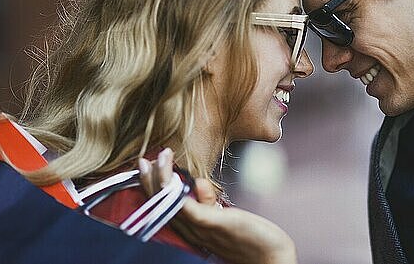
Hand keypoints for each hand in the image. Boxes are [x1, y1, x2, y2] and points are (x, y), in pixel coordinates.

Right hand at [138, 149, 297, 263]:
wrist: (271, 258)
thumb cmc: (250, 237)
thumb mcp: (223, 216)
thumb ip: (208, 202)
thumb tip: (196, 182)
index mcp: (193, 229)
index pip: (164, 208)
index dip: (153, 187)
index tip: (149, 165)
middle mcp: (192, 232)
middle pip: (160, 206)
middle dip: (149, 181)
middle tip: (143, 159)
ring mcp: (201, 229)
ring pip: (168, 205)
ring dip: (160, 180)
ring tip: (157, 159)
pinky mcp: (213, 225)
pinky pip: (186, 209)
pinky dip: (175, 191)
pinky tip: (173, 175)